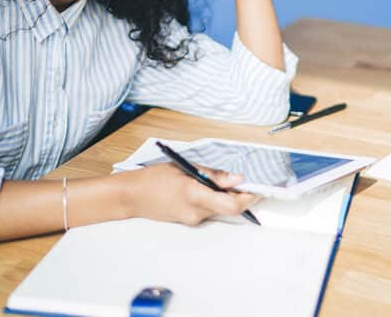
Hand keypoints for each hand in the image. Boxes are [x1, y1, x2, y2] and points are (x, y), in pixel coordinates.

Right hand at [119, 162, 258, 225]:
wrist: (132, 196)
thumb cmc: (154, 178)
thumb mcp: (185, 168)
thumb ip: (213, 175)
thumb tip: (237, 178)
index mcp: (195, 194)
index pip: (231, 204)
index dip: (249, 198)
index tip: (258, 189)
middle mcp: (196, 212)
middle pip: (228, 208)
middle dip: (240, 195)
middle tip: (245, 182)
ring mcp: (192, 219)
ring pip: (220, 209)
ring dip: (226, 197)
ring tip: (219, 181)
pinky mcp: (189, 221)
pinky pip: (209, 211)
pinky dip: (214, 200)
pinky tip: (206, 189)